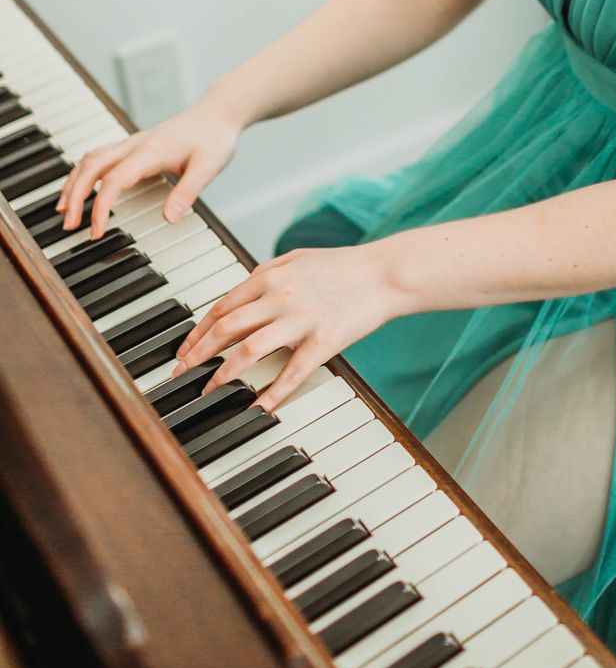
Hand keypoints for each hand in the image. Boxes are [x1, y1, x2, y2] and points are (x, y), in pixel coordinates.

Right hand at [55, 94, 242, 239]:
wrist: (219, 111)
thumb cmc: (214, 137)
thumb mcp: (208, 167)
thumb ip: (187, 192)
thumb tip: (169, 218)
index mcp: (151, 151)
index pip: (114, 181)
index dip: (100, 208)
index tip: (96, 231)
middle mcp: (136, 145)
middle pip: (91, 167)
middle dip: (75, 196)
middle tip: (69, 224)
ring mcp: (134, 142)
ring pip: (91, 159)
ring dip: (74, 182)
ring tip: (64, 208)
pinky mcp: (136, 143)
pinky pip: (100, 155)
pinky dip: (84, 172)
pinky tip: (82, 184)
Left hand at [169, 243, 407, 413]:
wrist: (383, 273)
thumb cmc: (342, 267)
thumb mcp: (297, 259)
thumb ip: (266, 273)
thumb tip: (240, 291)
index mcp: (270, 276)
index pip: (221, 306)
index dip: (197, 331)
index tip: (184, 350)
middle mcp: (279, 296)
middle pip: (226, 328)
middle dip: (197, 355)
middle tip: (181, 374)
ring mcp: (300, 319)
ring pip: (248, 350)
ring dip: (222, 374)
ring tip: (208, 392)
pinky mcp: (323, 340)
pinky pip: (291, 372)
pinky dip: (270, 393)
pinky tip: (256, 409)